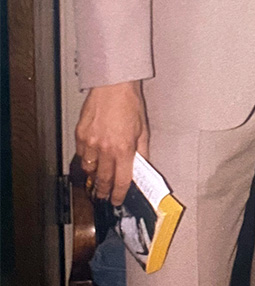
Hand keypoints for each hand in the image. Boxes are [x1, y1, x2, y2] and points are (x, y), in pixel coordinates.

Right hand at [75, 81, 148, 204]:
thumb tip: (142, 168)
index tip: (117, 200)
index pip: (121, 181)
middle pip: (103, 179)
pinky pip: (81, 155)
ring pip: (89, 169)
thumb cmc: (129, 103)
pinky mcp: (80, 135)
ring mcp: (90, 142)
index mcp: (124, 149)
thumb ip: (142, 152)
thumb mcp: (143, 130)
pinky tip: (91, 159)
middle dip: (104, 191)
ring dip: (94, 176)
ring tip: (98, 179)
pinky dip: (86, 160)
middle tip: (105, 196)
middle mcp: (106, 148)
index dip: (119, 194)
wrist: (113, 86)